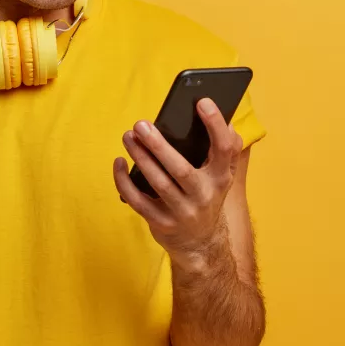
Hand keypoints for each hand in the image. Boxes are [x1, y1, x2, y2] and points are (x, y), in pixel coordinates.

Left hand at [113, 98, 242, 256]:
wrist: (200, 244)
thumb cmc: (205, 195)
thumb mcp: (221, 175)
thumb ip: (225, 148)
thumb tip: (222, 116)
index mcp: (221, 177)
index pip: (225, 148)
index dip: (215, 124)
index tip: (202, 101)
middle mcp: (205, 196)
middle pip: (181, 169)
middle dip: (159, 146)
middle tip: (141, 124)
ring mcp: (183, 212)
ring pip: (158, 183)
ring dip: (140, 158)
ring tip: (128, 136)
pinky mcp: (161, 224)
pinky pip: (138, 200)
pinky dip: (124, 181)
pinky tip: (119, 162)